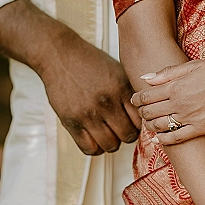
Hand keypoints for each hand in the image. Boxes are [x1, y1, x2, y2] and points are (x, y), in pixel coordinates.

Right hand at [38, 32, 140, 154]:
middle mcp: (107, 102)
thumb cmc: (90, 62)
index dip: (139, 124)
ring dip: (112, 142)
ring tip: (108, 133)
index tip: (134, 122)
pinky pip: (89, 148)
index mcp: (121, 88)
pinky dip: (95, 148)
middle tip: (121, 129)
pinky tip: (95, 138)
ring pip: (110, 145)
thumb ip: (130, 91)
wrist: (59, 55)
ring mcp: (88, 113)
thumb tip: (145, 112)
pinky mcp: (71, 121)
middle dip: (127, 135)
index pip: (140, 119)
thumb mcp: (118, 70)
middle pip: (128, 135)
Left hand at [131, 60, 204, 144]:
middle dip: (141, 112)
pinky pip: (175, 139)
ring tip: (149, 122)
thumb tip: (145, 78)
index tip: (135, 99)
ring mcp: (188, 118)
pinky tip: (158, 140)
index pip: (146, 96)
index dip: (136, 99)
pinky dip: (163, 141)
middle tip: (141, 111)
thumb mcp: (194, 65)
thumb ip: (168, 72)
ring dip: (150, 125)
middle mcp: (179, 103)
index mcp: (175, 86)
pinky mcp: (199, 129)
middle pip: (149, 112)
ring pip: (159, 126)